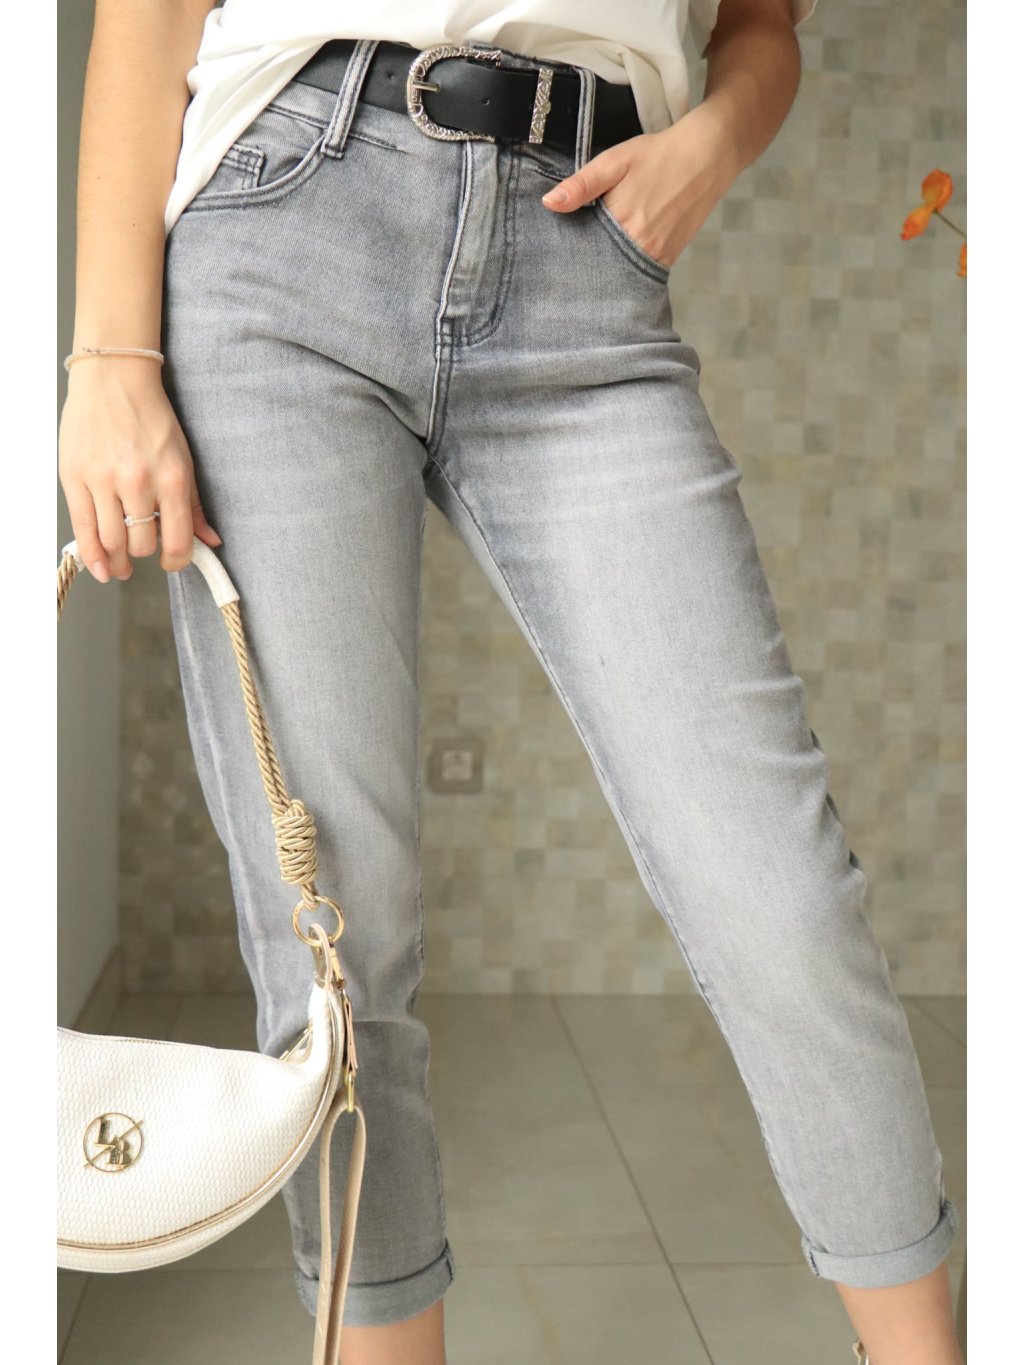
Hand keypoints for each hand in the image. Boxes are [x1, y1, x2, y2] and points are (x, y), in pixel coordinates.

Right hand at [58, 357, 222, 582]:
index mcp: (171, 479)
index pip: (177, 541)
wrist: (114, 379)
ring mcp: (104, 481)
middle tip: (141, 551)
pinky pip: (83, 528)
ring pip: (112, 542)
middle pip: (141, 544)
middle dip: (144, 553)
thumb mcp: (183, 459)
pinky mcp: (75, 477)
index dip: (176, 562)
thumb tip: (210, 541)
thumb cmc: (151, 418)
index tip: (172, 563)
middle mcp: (139, 483)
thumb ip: (194, 505)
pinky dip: (92, 554)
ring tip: (120, 565)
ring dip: (118, 560)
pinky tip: (99, 567)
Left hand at [540, 106, 741, 271]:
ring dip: (607, 269)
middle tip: (570, 262)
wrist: (707, 156)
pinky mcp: (670, 257)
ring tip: (593, 260)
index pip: (583, 251)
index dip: (569, 252)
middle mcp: (639, 246)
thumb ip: (581, 185)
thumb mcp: (614, 162)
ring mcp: (657, 255)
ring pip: (621, 272)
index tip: (556, 252)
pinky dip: (628, 268)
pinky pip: (641, 271)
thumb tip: (548, 203)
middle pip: (601, 266)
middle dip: (587, 265)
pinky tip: (618, 259)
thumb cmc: (657, 155)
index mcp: (620, 223)